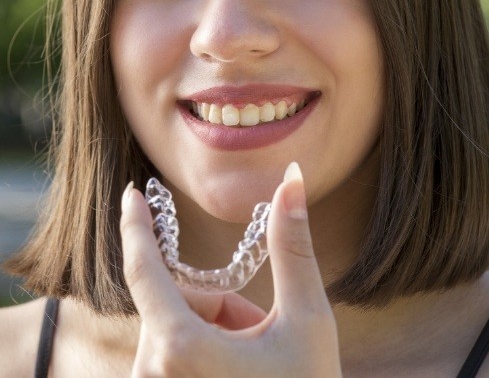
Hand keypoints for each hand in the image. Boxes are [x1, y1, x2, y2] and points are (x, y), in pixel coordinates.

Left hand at [120, 163, 341, 376]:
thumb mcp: (307, 322)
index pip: (143, 269)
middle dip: (222, 303)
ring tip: (254, 359)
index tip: (130, 194)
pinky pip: (172, 355)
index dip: (137, 225)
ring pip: (177, 328)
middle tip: (261, 331)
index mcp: (181, 350)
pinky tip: (236, 374)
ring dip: (217, 329)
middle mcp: (153, 374)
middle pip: (180, 301)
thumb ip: (292, 246)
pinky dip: (203, 350)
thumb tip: (292, 180)